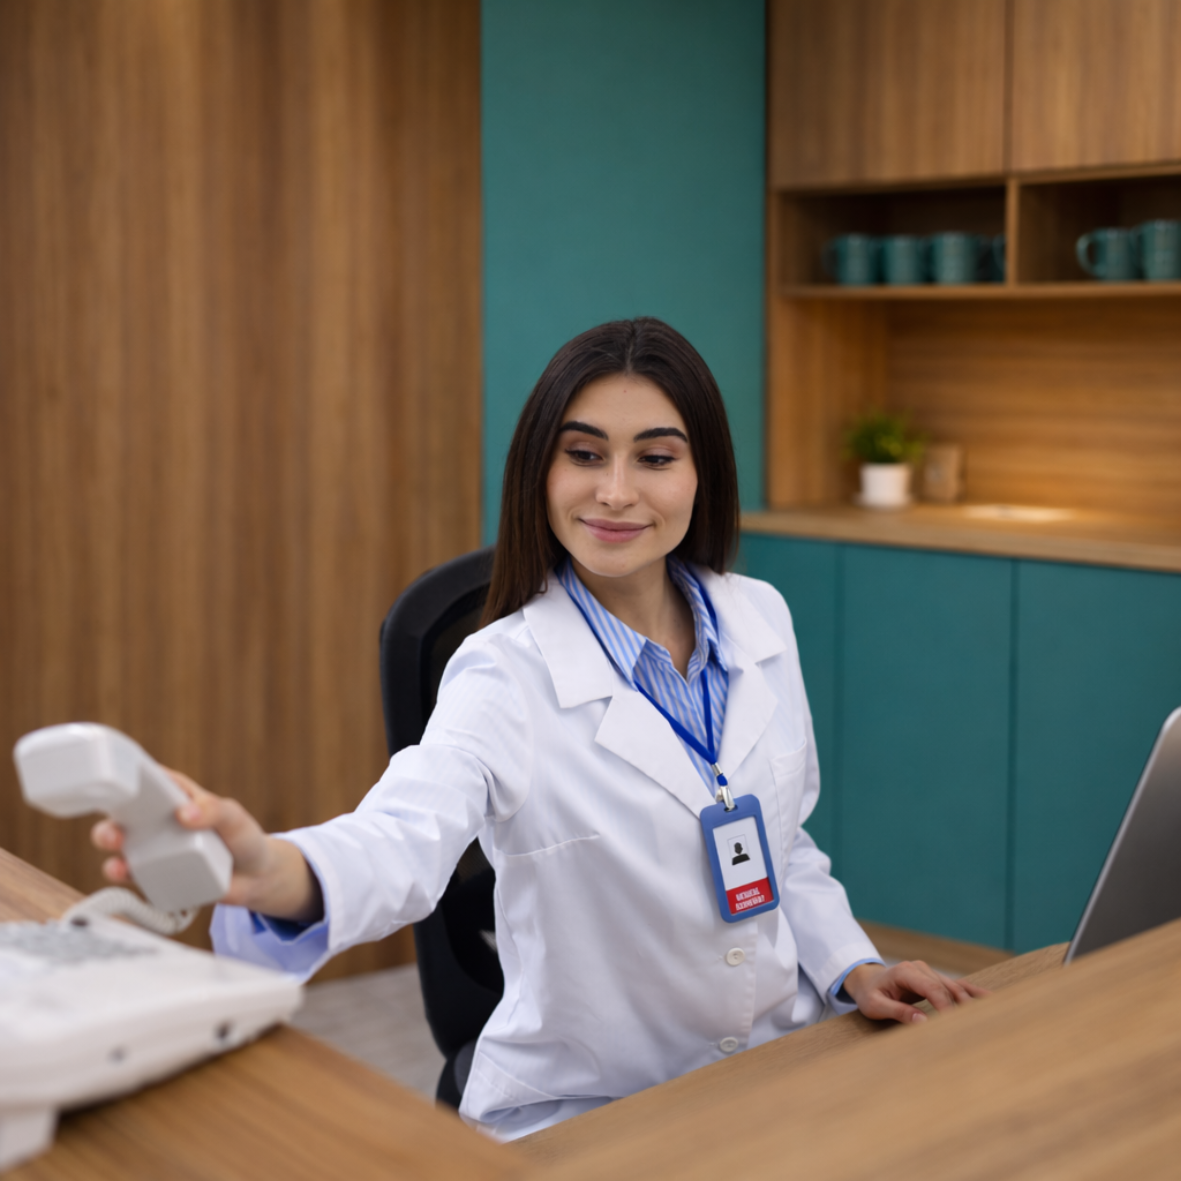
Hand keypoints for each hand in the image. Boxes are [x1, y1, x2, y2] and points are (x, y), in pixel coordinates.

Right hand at [90, 769, 322, 922]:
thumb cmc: (242, 836)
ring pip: (120, 846)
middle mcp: (158, 820)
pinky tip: (127, 875)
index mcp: (176, 795)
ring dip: (112, 852)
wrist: (255, 877)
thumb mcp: (234, 816)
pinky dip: (125, 876)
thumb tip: (186, 814)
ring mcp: (154, 848)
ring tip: (119, 861)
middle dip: (111, 821)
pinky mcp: (156, 875)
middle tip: (116, 832)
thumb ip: (214, 810)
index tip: (117, 784)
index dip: (128, 778)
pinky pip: (133, 876)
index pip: (147, 779)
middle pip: (123, 814)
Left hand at [841, 960, 989, 1024]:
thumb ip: (898, 1012)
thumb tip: (923, 1022)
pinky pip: (956, 986)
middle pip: (947, 989)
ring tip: (989, 1019)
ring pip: (955, 988)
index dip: (946, 1007)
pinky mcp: (934, 979)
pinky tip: (990, 1000)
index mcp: (906, 972)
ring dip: (969, 1004)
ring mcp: (929, 972)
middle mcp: (920, 969)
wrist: (866, 981)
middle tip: (974, 1030)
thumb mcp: (876, 1006)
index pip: (933, 989)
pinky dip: (972, 993)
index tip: (954, 1026)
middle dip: (960, 1009)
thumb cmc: (869, 994)